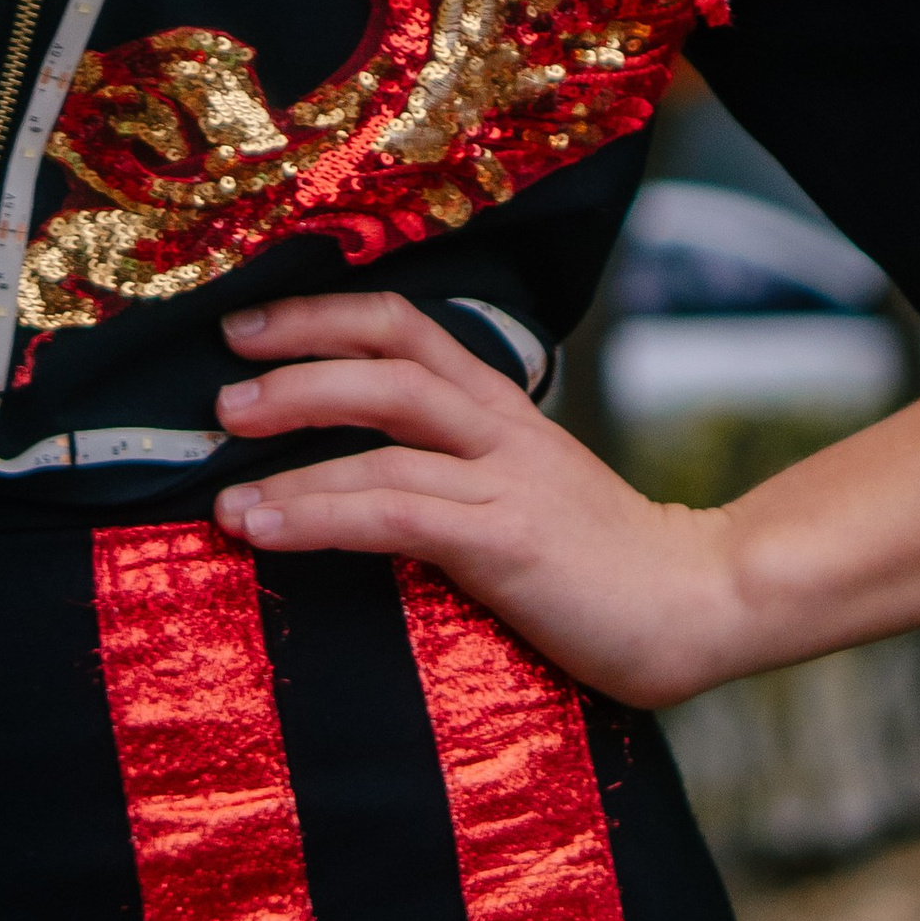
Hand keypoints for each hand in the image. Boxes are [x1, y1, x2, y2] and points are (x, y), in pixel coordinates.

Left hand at [212, 292, 749, 708]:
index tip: (249, 327)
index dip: (323, 317)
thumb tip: (352, 473)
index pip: (406, 328)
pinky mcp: (508, 541)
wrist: (699, 604)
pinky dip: (319, 515)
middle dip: (295, 367)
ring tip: (221, 495)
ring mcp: (507, 481)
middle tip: (219, 392)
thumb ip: (457, 469)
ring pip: (384, 438)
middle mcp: (502, 427)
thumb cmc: (602, 562)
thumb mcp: (525, 490)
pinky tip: (267, 530)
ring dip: (291, 458)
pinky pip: (396, 513)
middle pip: (388, 361)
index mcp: (502, 408)